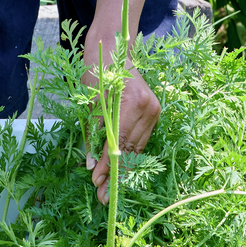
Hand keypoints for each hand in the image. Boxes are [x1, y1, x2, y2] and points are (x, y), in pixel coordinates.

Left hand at [84, 66, 160, 205]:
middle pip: (131, 148)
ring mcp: (154, 110)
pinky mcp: (155, 112)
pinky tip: (120, 169)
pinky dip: (130, 154)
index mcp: (131, 102)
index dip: (107, 164)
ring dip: (124, 168)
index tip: (96, 182)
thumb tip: (91, 165)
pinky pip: (141, 139)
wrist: (115, 51)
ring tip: (110, 188)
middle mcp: (147, 107)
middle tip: (103, 195)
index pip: (118, 142)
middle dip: (115, 173)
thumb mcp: (90, 103)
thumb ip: (93, 134)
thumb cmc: (98, 72)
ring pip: (138, 147)